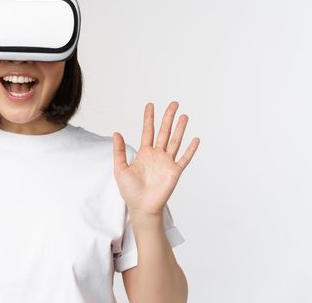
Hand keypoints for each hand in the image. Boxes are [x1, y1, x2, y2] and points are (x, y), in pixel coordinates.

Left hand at [112, 101, 198, 216]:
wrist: (141, 207)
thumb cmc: (130, 191)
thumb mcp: (120, 169)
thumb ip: (119, 151)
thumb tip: (116, 133)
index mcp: (144, 153)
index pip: (147, 131)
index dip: (149, 118)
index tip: (150, 105)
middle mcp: (157, 155)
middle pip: (164, 131)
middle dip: (168, 117)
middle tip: (174, 104)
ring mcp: (167, 162)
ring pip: (175, 141)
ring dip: (180, 128)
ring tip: (184, 116)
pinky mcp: (175, 171)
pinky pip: (185, 158)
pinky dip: (191, 149)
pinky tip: (195, 139)